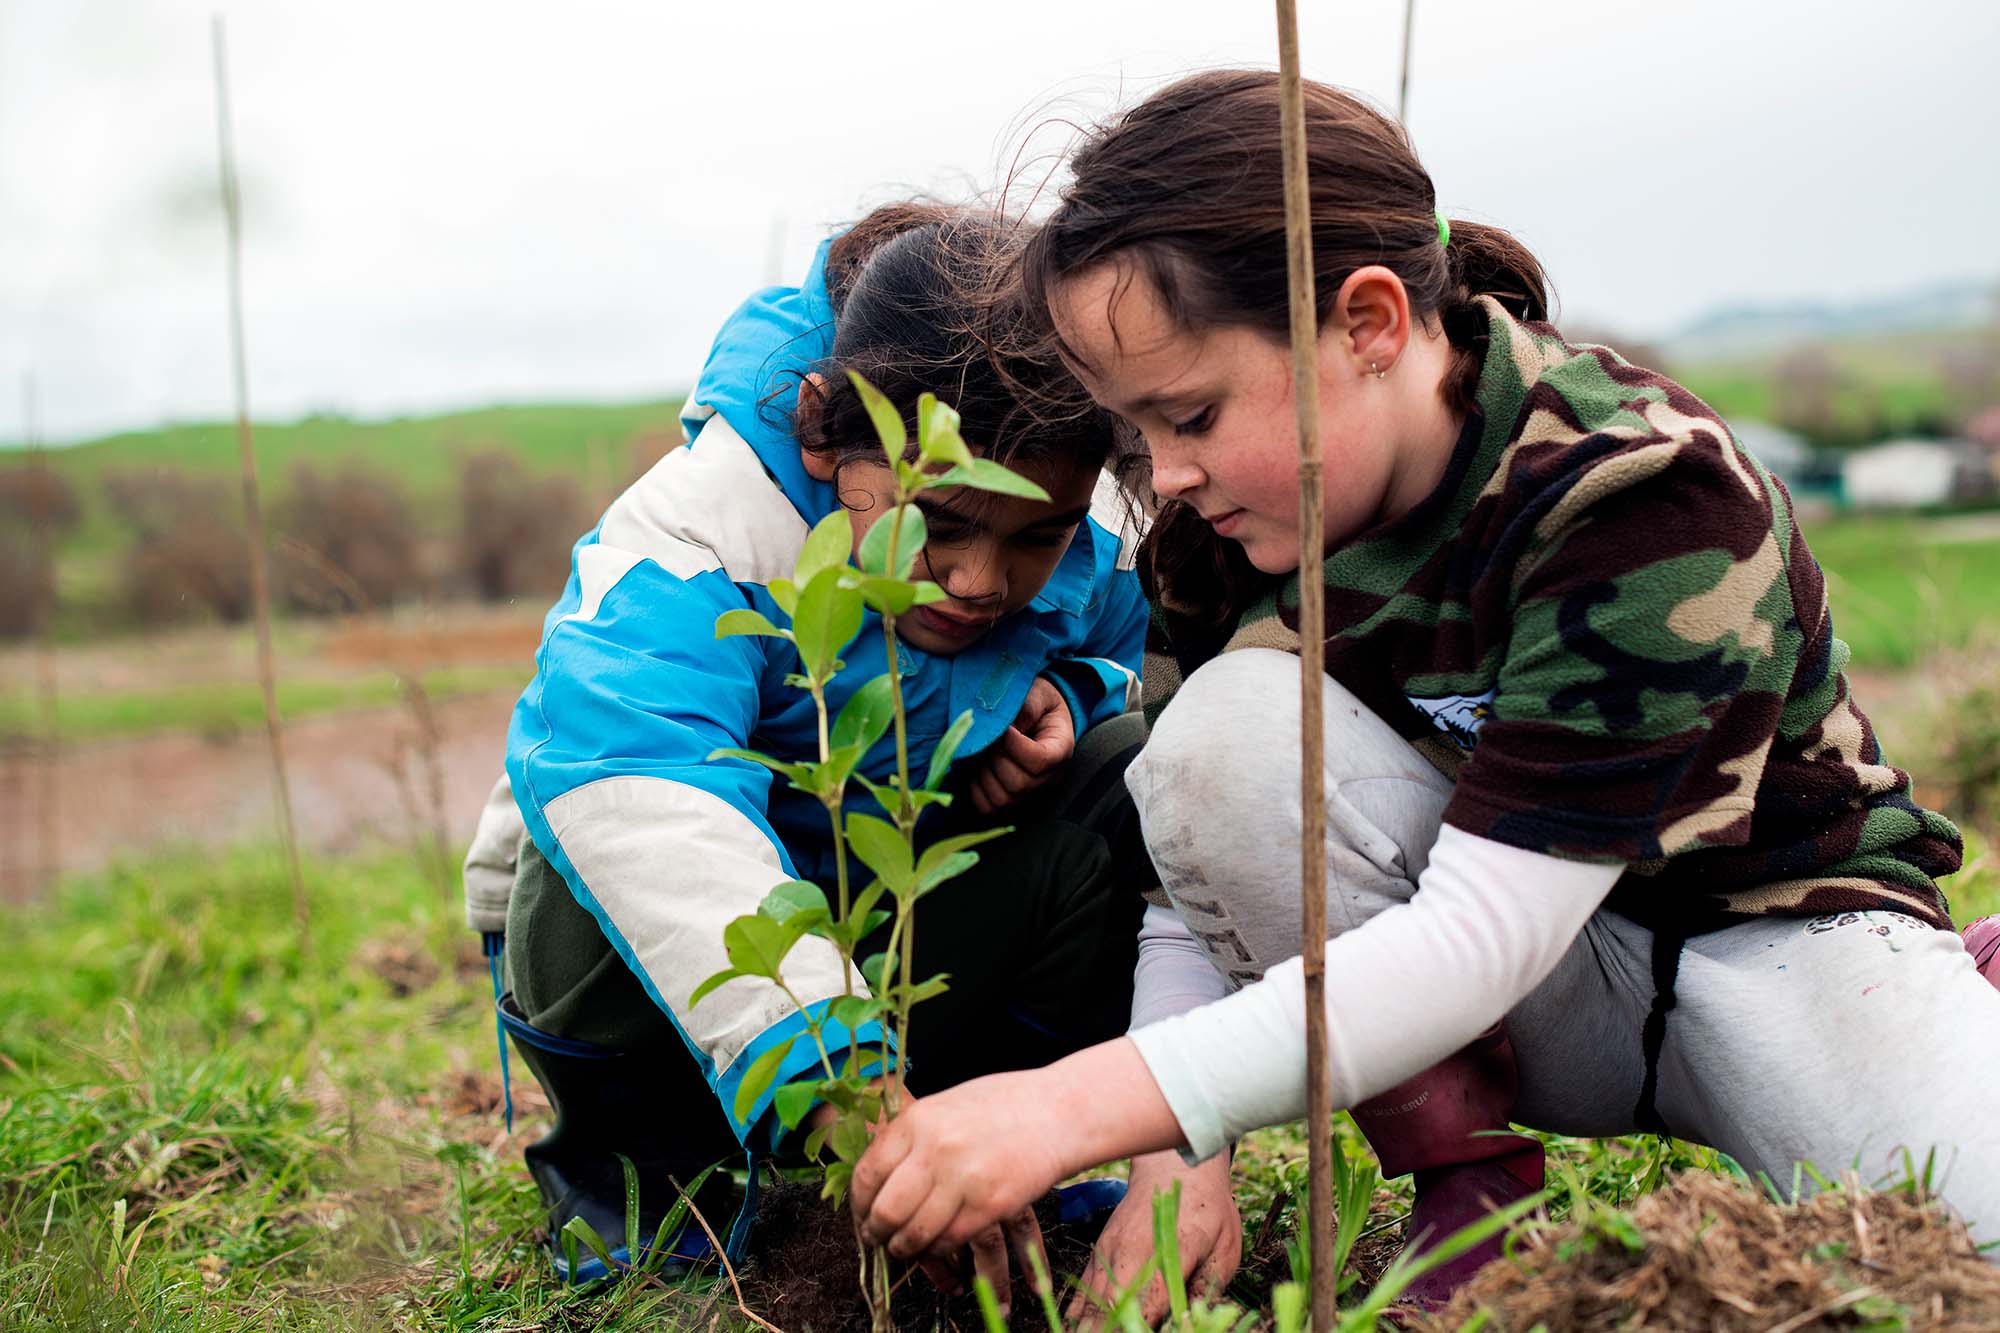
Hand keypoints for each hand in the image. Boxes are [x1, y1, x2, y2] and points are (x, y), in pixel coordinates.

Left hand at [851, 1070, 1068, 1264]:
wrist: (1056, 1111)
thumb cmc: (1001, 1106)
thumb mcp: (945, 1106)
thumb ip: (911, 1137)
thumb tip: (876, 1177)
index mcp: (918, 1121)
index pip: (867, 1174)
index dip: (859, 1205)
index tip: (863, 1216)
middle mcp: (935, 1149)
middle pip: (886, 1210)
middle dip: (877, 1233)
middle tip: (879, 1240)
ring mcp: (964, 1178)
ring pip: (916, 1232)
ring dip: (906, 1248)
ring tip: (906, 1248)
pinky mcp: (991, 1205)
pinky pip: (950, 1241)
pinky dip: (939, 1249)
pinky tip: (940, 1245)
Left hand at [970, 676, 1074, 813]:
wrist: (1035, 714)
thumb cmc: (1036, 702)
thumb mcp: (1035, 695)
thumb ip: (1024, 708)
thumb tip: (1003, 730)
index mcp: (1061, 748)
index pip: (1039, 760)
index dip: (1014, 745)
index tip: (1004, 727)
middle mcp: (1050, 777)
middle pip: (1019, 783)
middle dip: (997, 758)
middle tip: (991, 736)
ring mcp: (1031, 792)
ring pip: (1002, 799)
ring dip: (985, 773)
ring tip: (986, 750)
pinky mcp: (1011, 799)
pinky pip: (988, 807)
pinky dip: (977, 788)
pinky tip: (979, 766)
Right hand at [1069, 1151, 1241, 1323]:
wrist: (1173, 1167)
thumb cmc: (1207, 1210)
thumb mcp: (1225, 1247)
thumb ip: (1209, 1287)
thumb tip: (1191, 1322)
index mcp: (1167, 1255)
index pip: (1149, 1308)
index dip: (1143, 1330)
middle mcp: (1131, 1254)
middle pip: (1110, 1307)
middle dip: (1108, 1330)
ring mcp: (1110, 1251)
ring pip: (1091, 1300)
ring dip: (1089, 1326)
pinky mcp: (1100, 1250)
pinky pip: (1083, 1287)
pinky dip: (1078, 1311)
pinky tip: (1077, 1328)